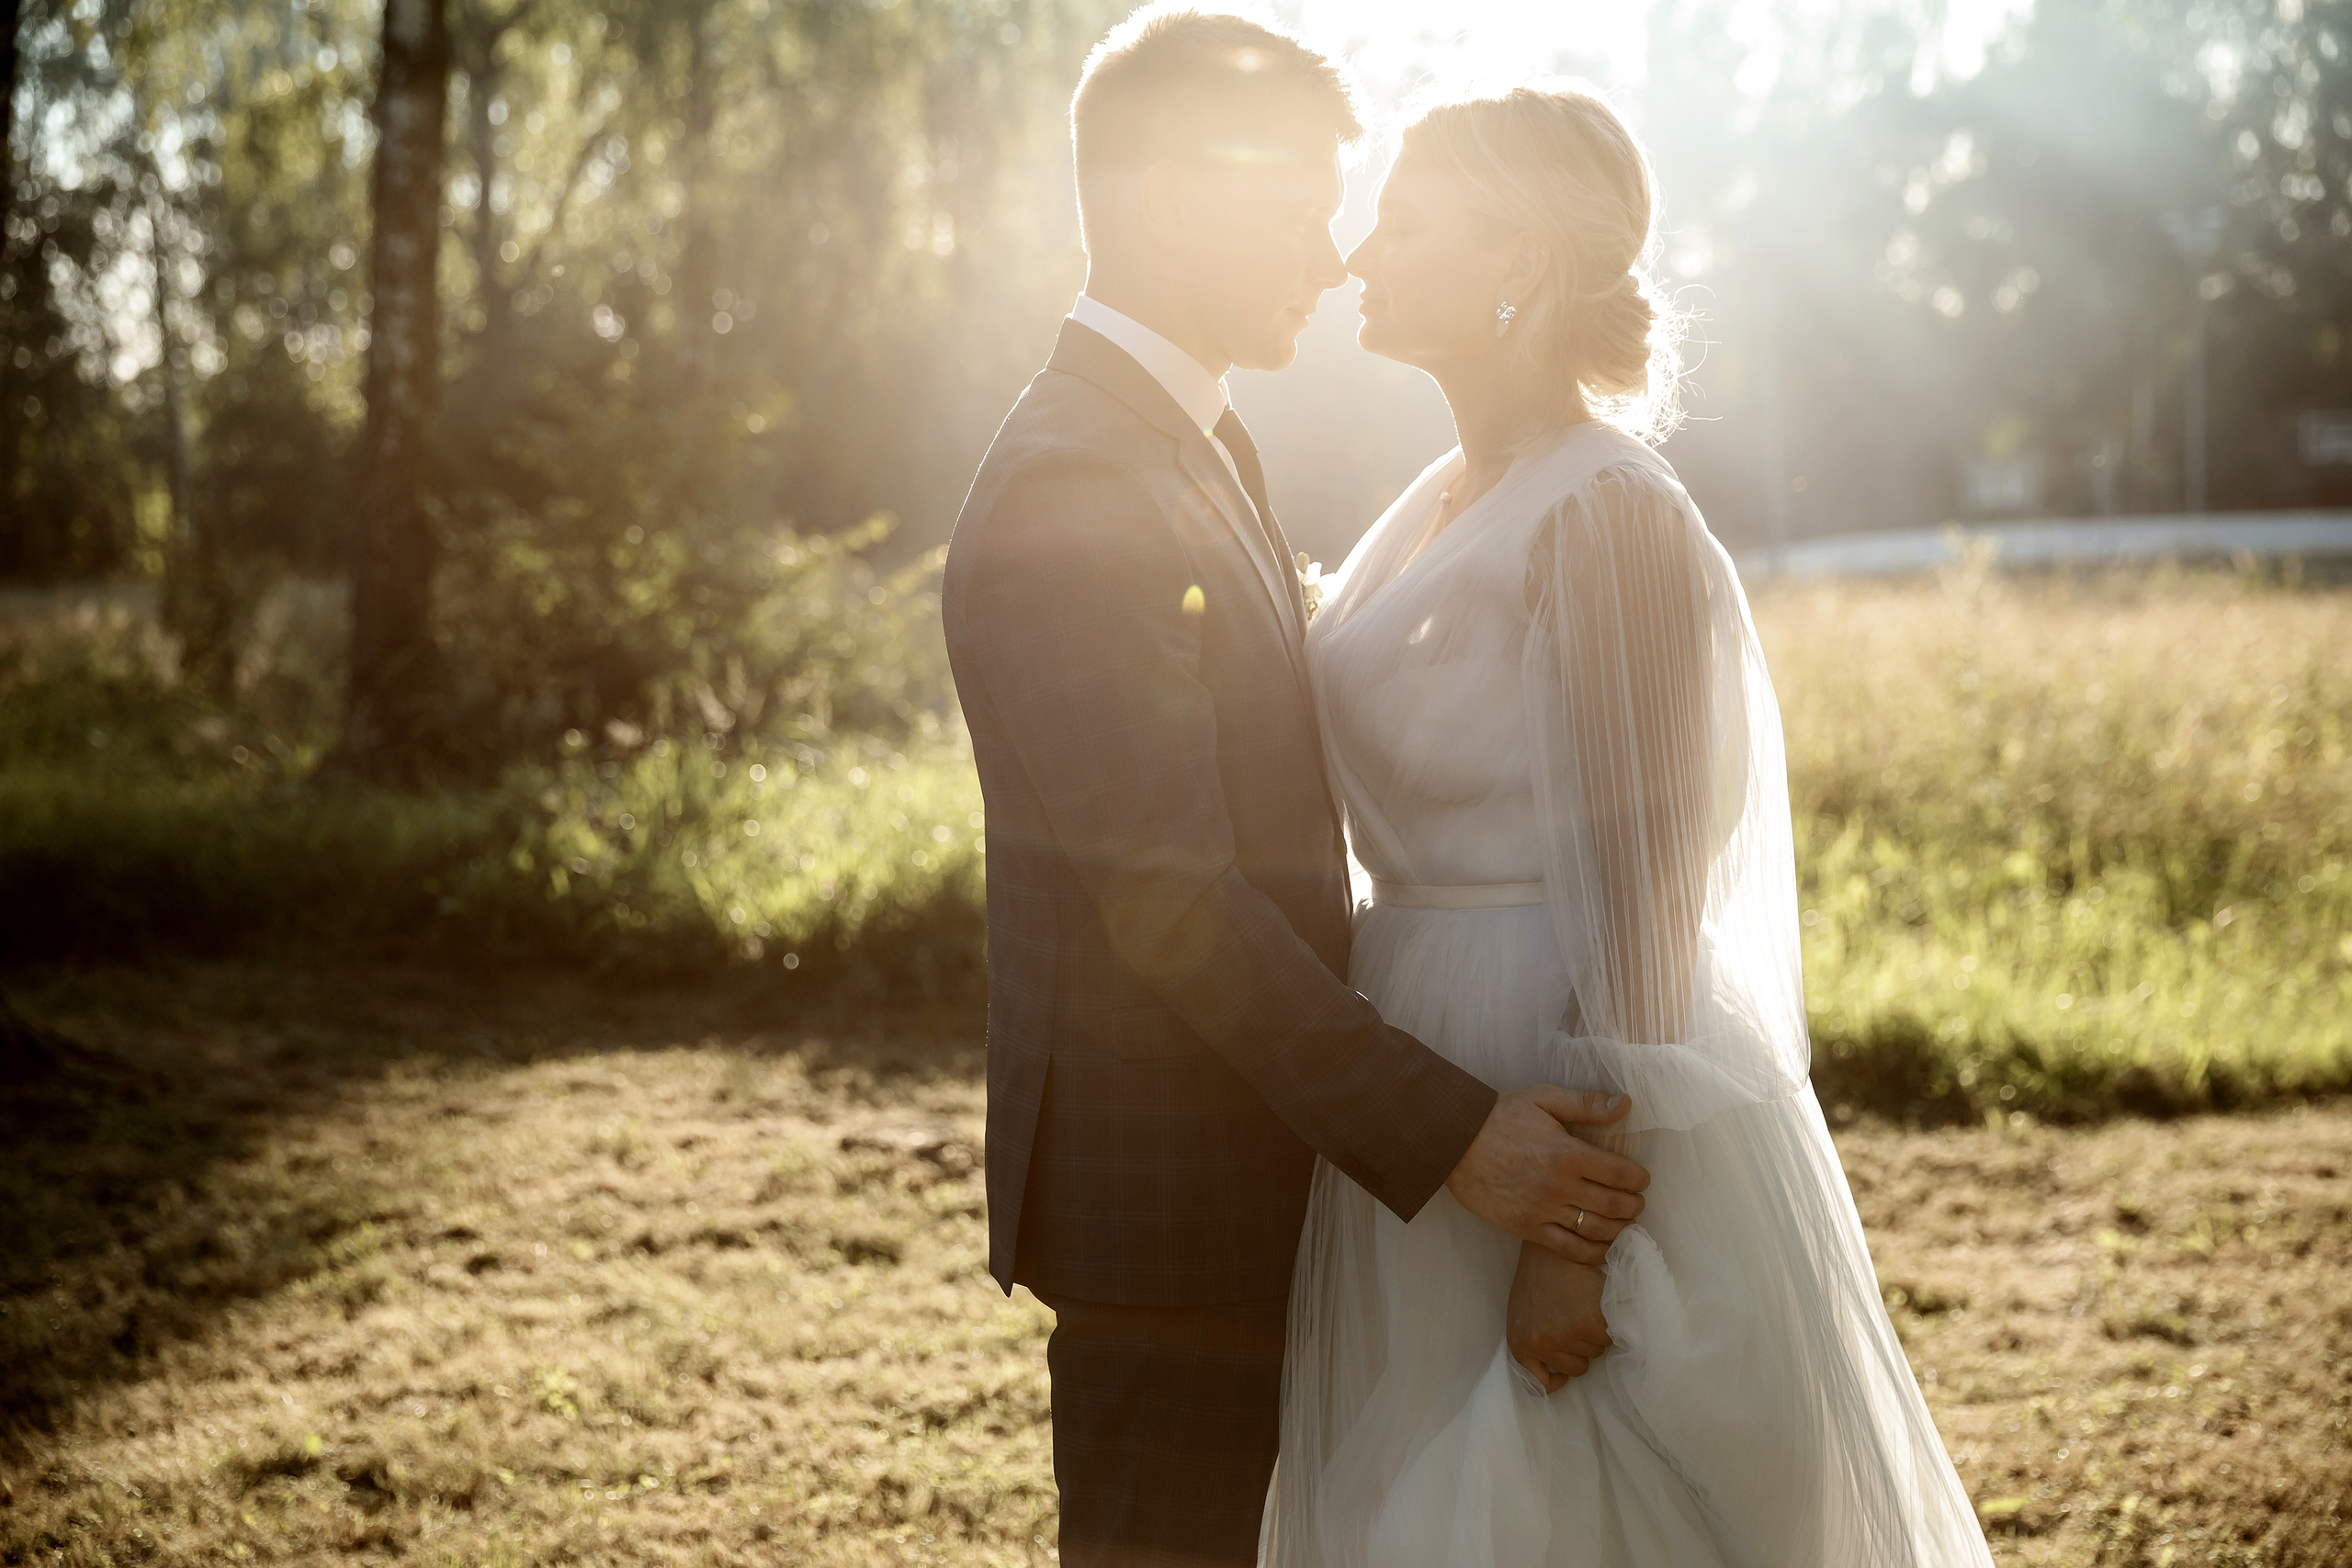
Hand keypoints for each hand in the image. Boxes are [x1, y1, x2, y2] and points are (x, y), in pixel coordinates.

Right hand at [1444, 1085, 1647, 1263]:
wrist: (1454, 1141)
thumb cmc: (1500, 1116)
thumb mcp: (1543, 1098)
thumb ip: (1586, 1104)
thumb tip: (1626, 1103)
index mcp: (1567, 1153)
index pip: (1620, 1173)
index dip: (1638, 1178)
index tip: (1641, 1179)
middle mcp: (1559, 1186)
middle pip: (1614, 1205)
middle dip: (1634, 1206)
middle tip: (1637, 1202)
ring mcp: (1543, 1211)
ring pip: (1595, 1230)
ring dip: (1618, 1229)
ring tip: (1623, 1223)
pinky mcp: (1527, 1228)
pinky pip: (1568, 1249)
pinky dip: (1592, 1253)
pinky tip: (1603, 1249)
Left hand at [1508, 1242, 1610, 1392]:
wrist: (1556, 1245)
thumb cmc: (1541, 1274)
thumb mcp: (1525, 1313)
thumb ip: (1534, 1341)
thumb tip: (1554, 1376)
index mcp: (1520, 1344)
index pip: (1540, 1384)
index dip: (1556, 1378)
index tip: (1565, 1373)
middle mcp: (1538, 1345)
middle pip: (1576, 1367)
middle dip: (1581, 1346)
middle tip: (1576, 1315)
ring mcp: (1563, 1337)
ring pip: (1595, 1351)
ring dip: (1596, 1333)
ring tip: (1584, 1304)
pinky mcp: (1587, 1326)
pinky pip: (1610, 1338)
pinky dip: (1611, 1323)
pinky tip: (1599, 1303)